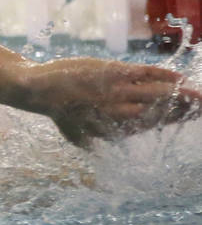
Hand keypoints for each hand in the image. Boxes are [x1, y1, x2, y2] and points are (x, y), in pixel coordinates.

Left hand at [27, 58, 201, 145]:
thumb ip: (92, 143)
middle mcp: (121, 112)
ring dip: (182, 95)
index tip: (192, 115)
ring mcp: (118, 92)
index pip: (153, 125)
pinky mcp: (112, 73)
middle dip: (186, 110)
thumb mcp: (76, 134)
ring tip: (200, 98)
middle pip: (162, 112)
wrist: (39, 90)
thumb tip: (99, 152)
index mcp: (116, 129)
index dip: (175, 120)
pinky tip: (179, 79)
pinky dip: (163, 76)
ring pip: (158, 94)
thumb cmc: (58, 112)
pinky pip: (144, 74)